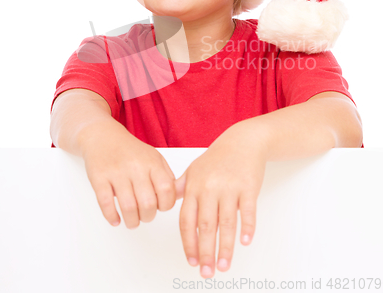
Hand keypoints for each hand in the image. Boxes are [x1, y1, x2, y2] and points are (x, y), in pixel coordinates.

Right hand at [82, 129, 176, 227]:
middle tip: (145, 216)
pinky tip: (116, 219)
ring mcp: (117, 172)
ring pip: (128, 207)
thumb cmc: (130, 151)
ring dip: (132, 221)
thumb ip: (166, 176)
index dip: (166, 205)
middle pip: (148, 203)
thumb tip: (178, 196)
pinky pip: (106, 203)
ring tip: (132, 221)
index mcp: (152, 162)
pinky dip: (112, 216)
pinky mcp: (99, 177)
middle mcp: (136, 167)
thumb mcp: (154, 157)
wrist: (104, 136)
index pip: (167, 190)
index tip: (161, 207)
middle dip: (148, 217)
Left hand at [175, 121, 267, 277]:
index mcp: (194, 187)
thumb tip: (166, 201)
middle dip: (205, 252)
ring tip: (224, 266)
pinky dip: (247, 227)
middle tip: (207, 272)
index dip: (188, 243)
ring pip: (226, 223)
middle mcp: (209, 188)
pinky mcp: (248, 187)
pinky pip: (247, 211)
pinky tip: (244, 242)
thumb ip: (180, 187)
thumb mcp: (194, 169)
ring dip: (225, 247)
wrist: (243, 141)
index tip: (192, 261)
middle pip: (206, 226)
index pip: (187, 220)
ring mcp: (229, 188)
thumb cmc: (218, 157)